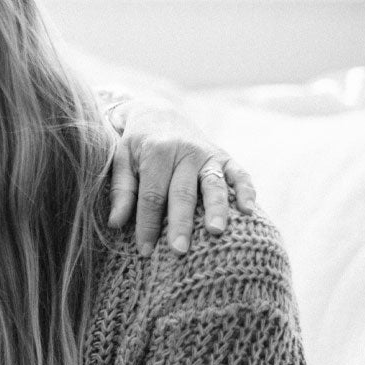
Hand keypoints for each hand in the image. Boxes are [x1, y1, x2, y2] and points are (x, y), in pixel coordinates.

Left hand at [108, 97, 256, 256]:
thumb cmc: (137, 145)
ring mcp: (208, 154)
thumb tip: (116, 224)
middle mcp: (186, 151)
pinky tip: (249, 210)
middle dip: (181, 223)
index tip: (145, 251)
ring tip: (216, 232)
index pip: (152, 195)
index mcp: (158, 152)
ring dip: (216, 208)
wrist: (159, 113)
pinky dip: (246, 190)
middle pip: (183, 193)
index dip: (148, 224)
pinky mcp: (224, 156)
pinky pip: (239, 173)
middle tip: (179, 250)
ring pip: (213, 184)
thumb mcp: (122, 161)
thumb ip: (121, 191)